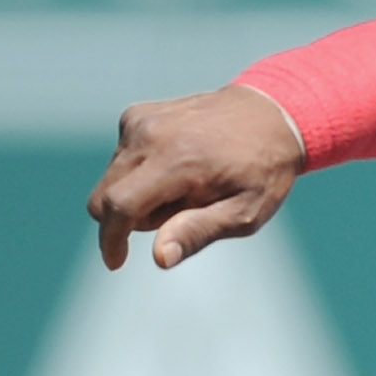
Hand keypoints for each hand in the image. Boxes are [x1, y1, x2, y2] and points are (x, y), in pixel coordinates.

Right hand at [87, 86, 305, 269]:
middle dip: (132, 218)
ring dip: (141, 195)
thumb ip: (199, 232)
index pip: (119, 205)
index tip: (116, 261)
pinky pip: (121, 158)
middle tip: (184, 213)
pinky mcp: (136, 115)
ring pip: (112, 179)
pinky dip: (142, 173)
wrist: (269, 116)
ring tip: (188, 187)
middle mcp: (149, 135)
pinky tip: (179, 167)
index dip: (111, 238)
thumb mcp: (245, 212)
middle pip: (106, 195)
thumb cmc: (261, 172)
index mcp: (176, 160)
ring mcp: (139, 120)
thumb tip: (160, 257)